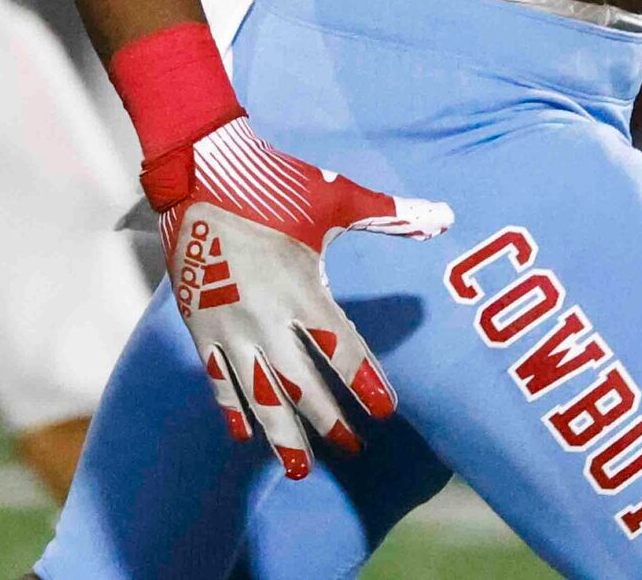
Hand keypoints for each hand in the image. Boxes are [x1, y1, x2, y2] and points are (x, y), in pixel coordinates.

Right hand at [145, 116, 452, 477]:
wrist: (198, 173)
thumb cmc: (272, 184)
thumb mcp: (335, 196)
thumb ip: (389, 216)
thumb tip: (443, 216)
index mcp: (302, 288)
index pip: (343, 350)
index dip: (366, 383)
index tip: (386, 410)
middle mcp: (266, 317)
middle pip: (302, 386)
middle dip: (329, 421)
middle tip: (352, 448)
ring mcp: (230, 327)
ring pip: (259, 396)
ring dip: (281, 435)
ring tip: (300, 469)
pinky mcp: (201, 327)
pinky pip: (218, 380)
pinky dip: (232, 410)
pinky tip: (245, 437)